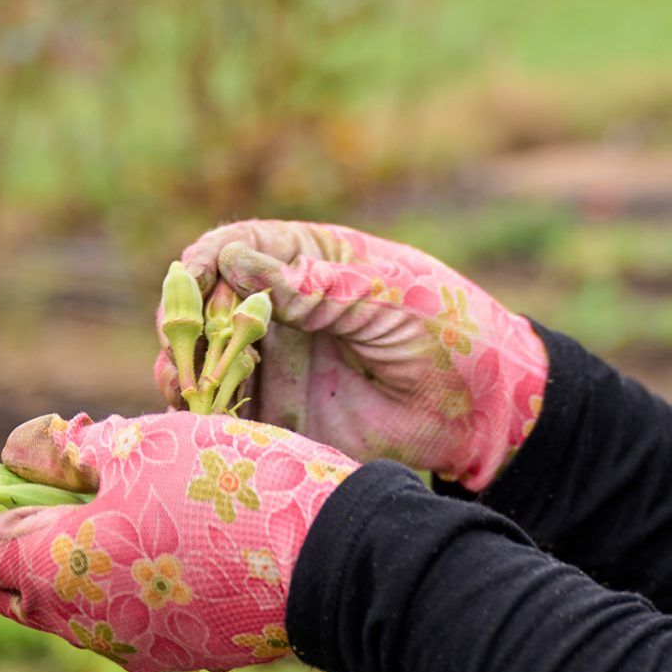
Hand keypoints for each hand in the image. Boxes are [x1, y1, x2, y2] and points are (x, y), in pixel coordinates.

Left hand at [0, 411, 355, 671]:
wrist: (337, 564)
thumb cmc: (235, 488)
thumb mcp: (146, 443)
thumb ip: (69, 448)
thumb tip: (21, 451)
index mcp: (57, 568)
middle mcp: (81, 622)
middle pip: (2, 583)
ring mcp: (130, 647)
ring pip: (59, 602)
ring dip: (43, 554)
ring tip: (56, 503)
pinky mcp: (177, 652)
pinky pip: (111, 612)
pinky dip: (94, 572)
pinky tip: (124, 535)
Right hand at [152, 220, 545, 489]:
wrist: (486, 408)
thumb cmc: (450, 329)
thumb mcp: (386, 297)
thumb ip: (314, 287)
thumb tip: (233, 259)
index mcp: (310, 260)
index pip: (235, 248)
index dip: (204, 262)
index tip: (191, 284)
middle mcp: (282, 309)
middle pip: (205, 308)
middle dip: (184, 326)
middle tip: (189, 352)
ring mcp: (278, 363)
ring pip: (205, 363)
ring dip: (186, 374)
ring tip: (190, 391)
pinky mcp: (281, 415)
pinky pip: (228, 416)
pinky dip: (207, 418)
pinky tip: (207, 423)